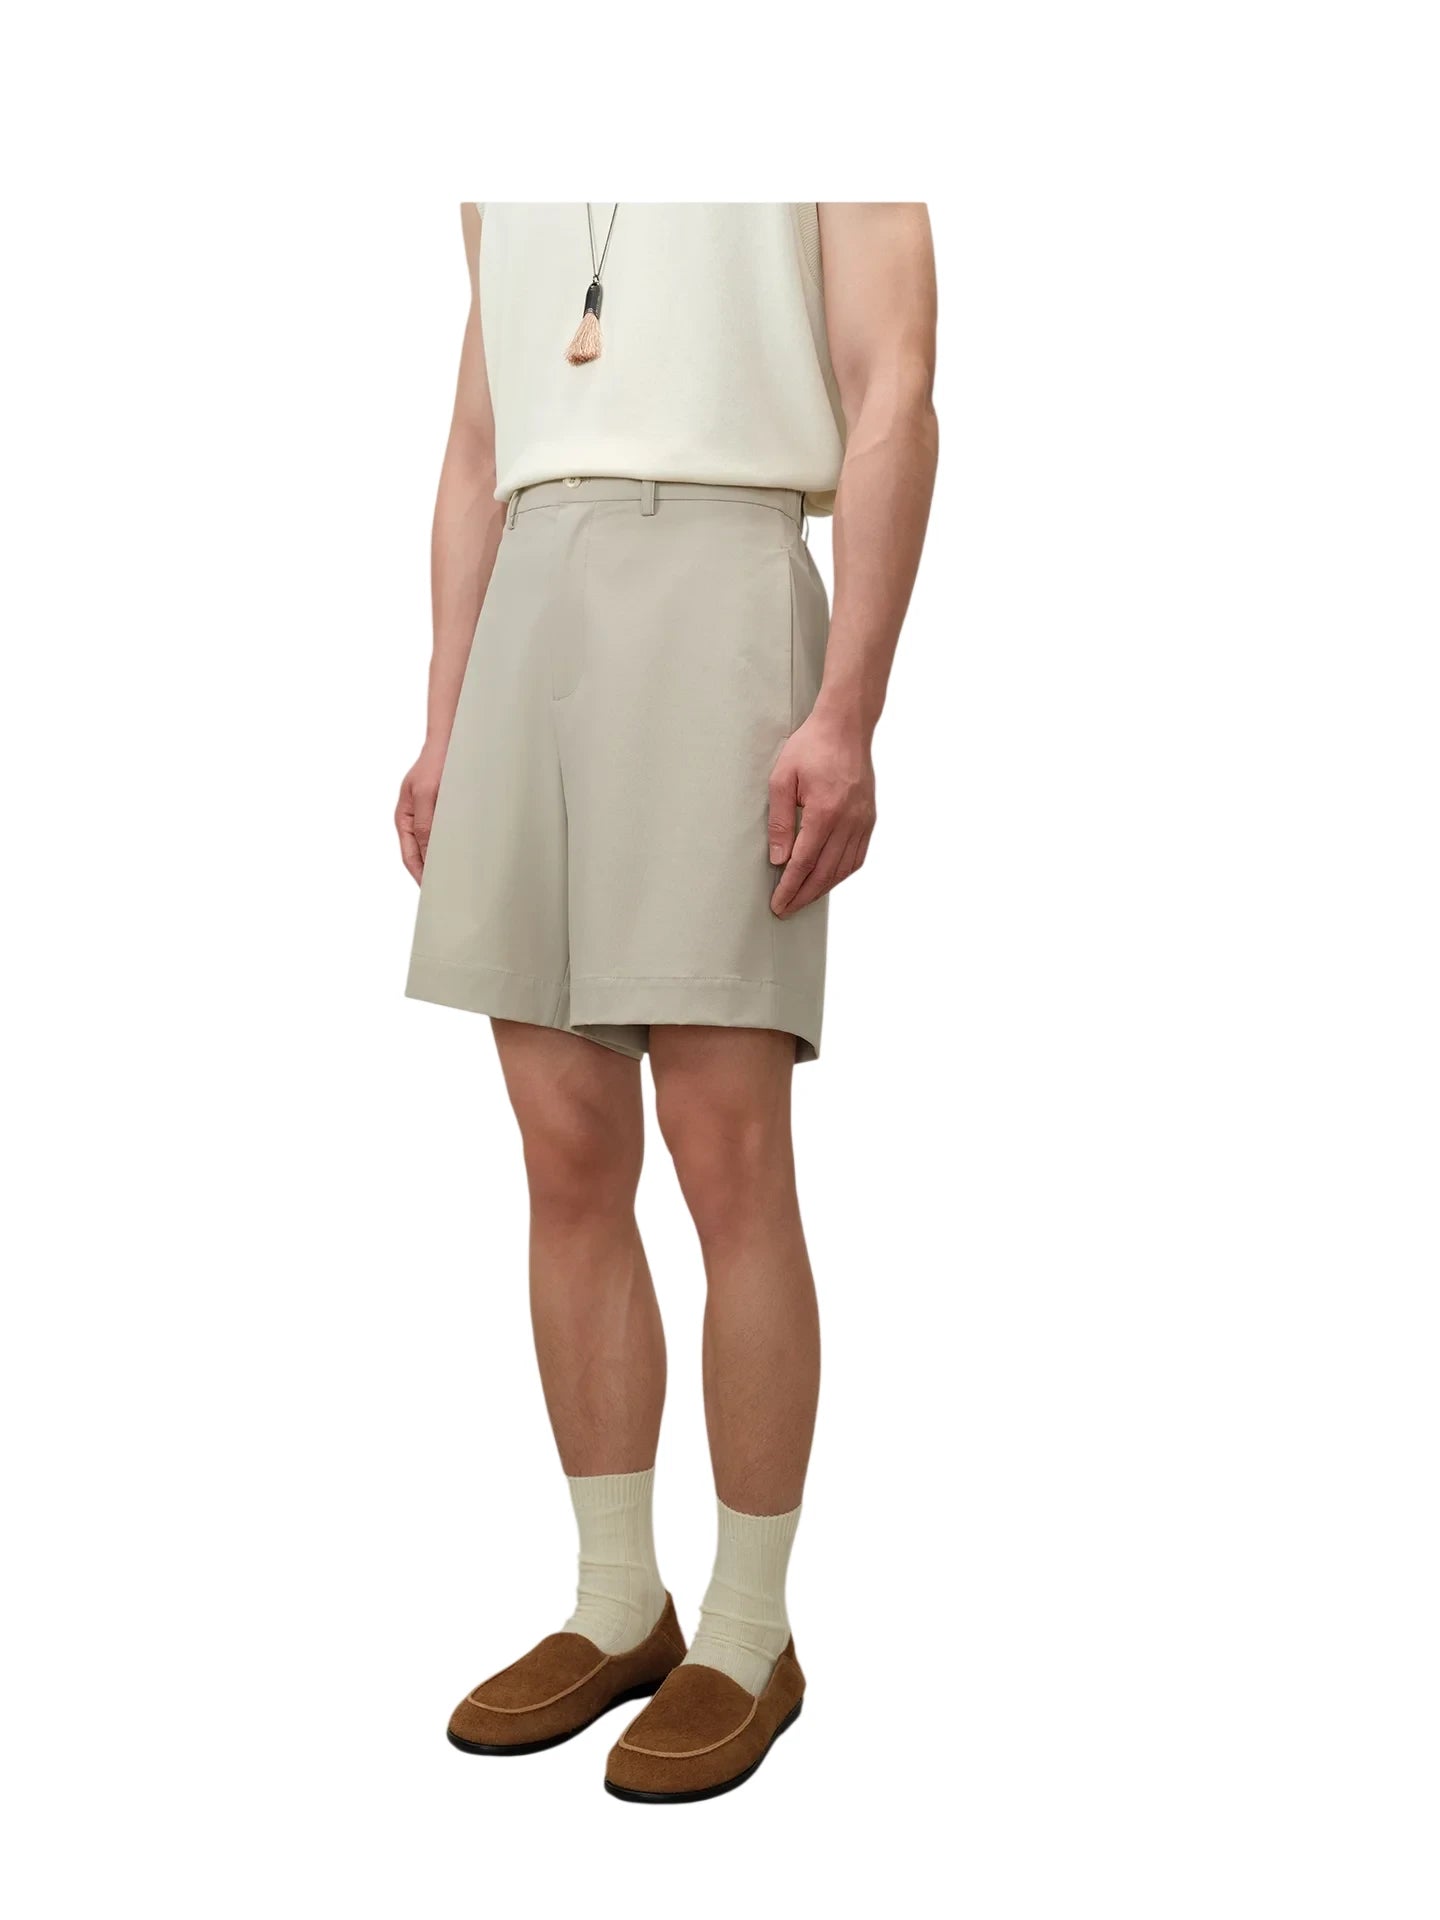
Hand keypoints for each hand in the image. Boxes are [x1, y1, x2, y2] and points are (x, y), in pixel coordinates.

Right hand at [395, 744, 446, 883]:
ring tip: (459, 878)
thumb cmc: (434, 763)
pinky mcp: (445, 811)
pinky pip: (449, 835)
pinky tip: (467, 855)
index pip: (411, 857)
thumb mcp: (427, 794)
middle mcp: (415, 821)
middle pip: (422, 856)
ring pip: (436, 847)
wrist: (450, 741)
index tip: (432, 892)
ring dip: (445, 861)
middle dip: (432, 874)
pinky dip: (455, 847)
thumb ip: (426, 824)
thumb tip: (428, 852)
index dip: (420, 876)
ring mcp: (430, 816)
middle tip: (449, 891)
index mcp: (404, 819)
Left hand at [768, 710, 876, 916]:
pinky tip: (829, 878)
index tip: (779, 904)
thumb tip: (779, 858)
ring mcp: (863, 821)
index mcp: (825, 812)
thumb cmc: (812, 747)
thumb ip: (780, 821)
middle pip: (825, 872)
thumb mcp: (782, 779)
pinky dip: (842, 873)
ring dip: (823, 888)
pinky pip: (858, 856)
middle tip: (787, 909)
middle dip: (804, 895)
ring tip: (804, 898)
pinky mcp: (870, 818)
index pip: (804, 862)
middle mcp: (848, 821)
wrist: (846, 726)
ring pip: (844, 868)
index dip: (790, 888)